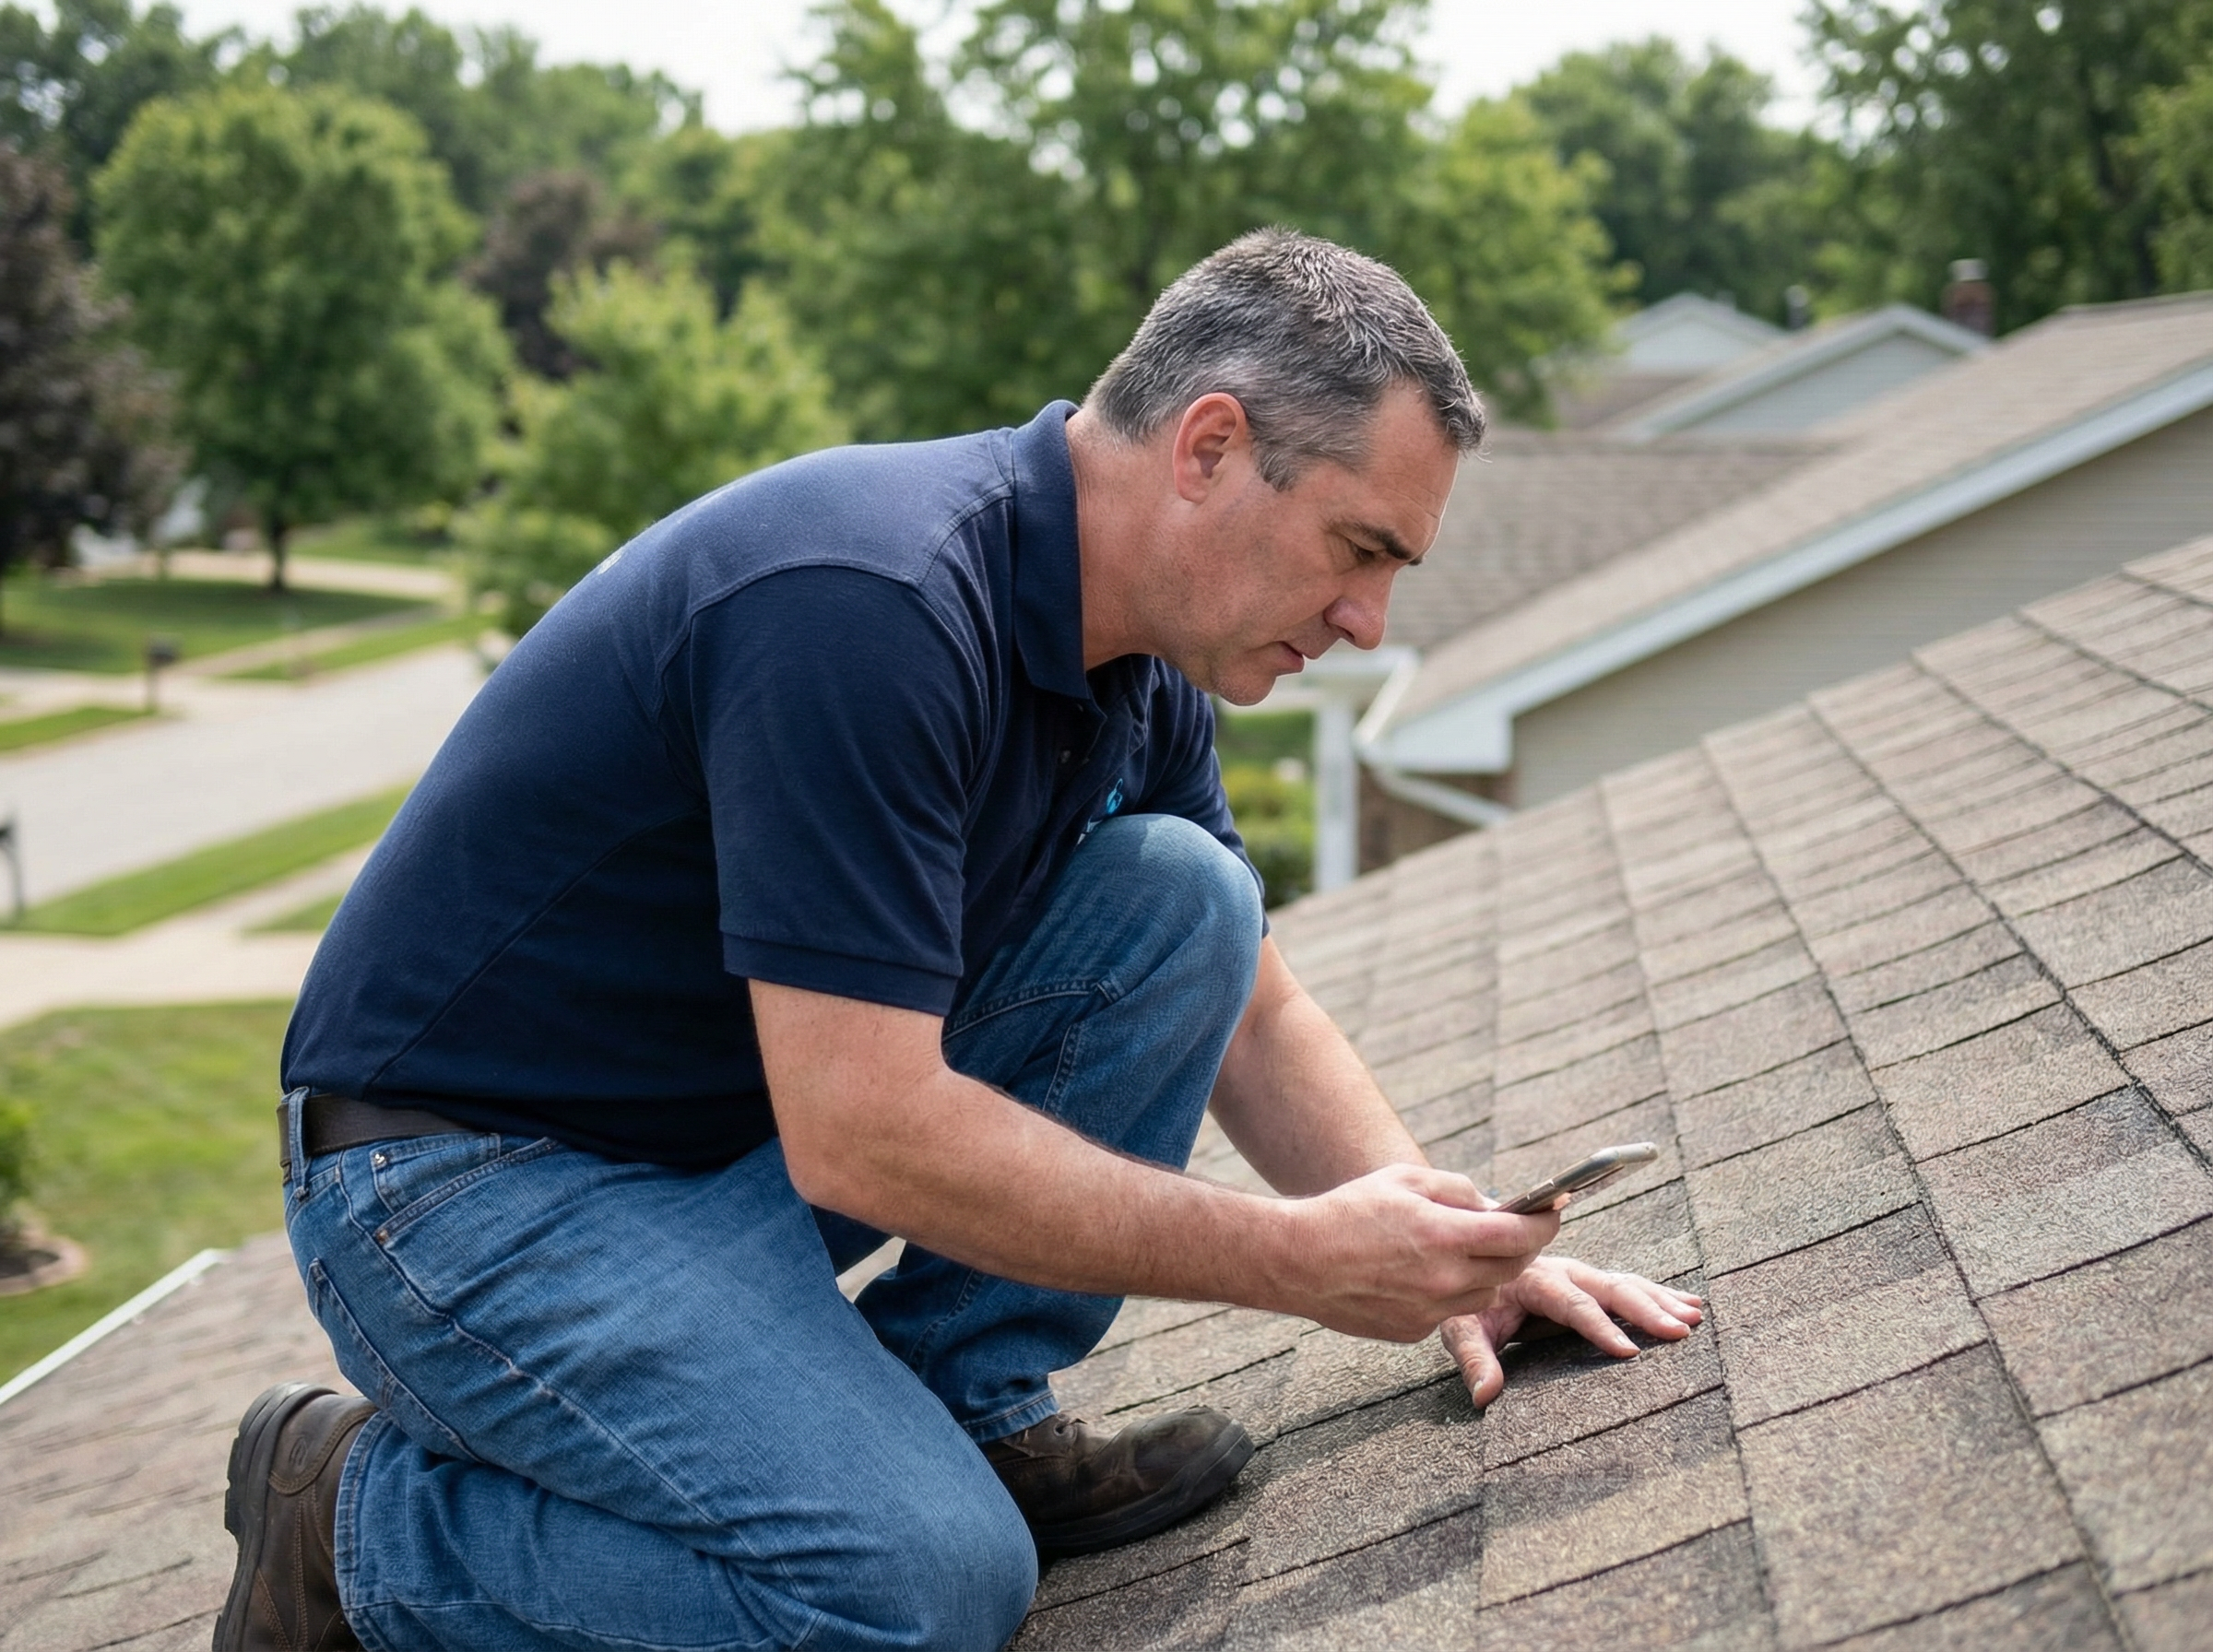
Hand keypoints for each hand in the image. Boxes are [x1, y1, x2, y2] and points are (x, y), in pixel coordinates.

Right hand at [1278, 1162, 1559, 1341]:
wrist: (1298, 1260)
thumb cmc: (1348, 1211)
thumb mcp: (1404, 1179)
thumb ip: (1457, 1189)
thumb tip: (1494, 1205)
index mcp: (1445, 1235)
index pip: (1521, 1234)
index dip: (1545, 1221)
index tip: (1554, 1211)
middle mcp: (1445, 1278)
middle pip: (1512, 1267)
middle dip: (1523, 1245)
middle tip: (1518, 1227)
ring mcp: (1430, 1310)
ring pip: (1486, 1293)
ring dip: (1489, 1271)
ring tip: (1465, 1248)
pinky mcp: (1414, 1330)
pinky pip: (1451, 1310)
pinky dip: (1452, 1290)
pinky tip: (1424, 1272)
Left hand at [1438, 1255, 1704, 1405]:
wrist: (1467, 1261)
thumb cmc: (1468, 1302)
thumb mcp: (1460, 1329)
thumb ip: (1474, 1360)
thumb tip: (1486, 1397)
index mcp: (1535, 1282)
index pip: (1572, 1306)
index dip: (1600, 1327)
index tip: (1628, 1351)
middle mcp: (1563, 1273)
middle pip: (1609, 1289)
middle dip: (1644, 1309)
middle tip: (1678, 1330)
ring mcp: (1579, 1275)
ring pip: (1625, 1284)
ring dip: (1660, 1299)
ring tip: (1694, 1317)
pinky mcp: (1589, 1282)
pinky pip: (1628, 1286)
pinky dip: (1660, 1293)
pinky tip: (1692, 1303)